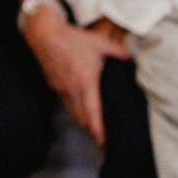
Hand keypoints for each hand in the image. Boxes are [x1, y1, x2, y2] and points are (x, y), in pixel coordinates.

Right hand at [23, 6, 128, 145]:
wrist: (44, 34)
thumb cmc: (73, 38)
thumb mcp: (99, 43)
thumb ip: (118, 52)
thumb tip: (133, 58)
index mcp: (86, 82)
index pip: (93, 113)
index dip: (99, 130)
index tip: (105, 143)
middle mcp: (72, 90)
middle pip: (82, 118)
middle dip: (92, 132)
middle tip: (103, 142)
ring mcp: (61, 89)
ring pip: (72, 112)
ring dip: (82, 123)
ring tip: (92, 131)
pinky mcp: (53, 85)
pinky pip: (65, 103)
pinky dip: (73, 110)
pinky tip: (79, 111)